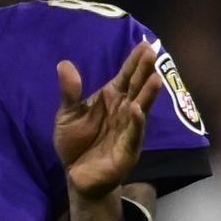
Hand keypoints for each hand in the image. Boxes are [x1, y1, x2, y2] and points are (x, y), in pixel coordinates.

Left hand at [55, 41, 161, 201]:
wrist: (76, 175)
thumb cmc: (76, 142)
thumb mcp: (67, 114)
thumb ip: (70, 92)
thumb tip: (64, 63)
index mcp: (112, 98)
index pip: (126, 76)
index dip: (134, 61)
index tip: (144, 44)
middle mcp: (125, 111)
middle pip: (136, 88)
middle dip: (144, 71)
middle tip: (153, 53)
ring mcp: (129, 130)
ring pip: (140, 109)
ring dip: (148, 95)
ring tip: (156, 79)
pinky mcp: (127, 150)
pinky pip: (133, 135)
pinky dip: (136, 124)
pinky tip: (138, 111)